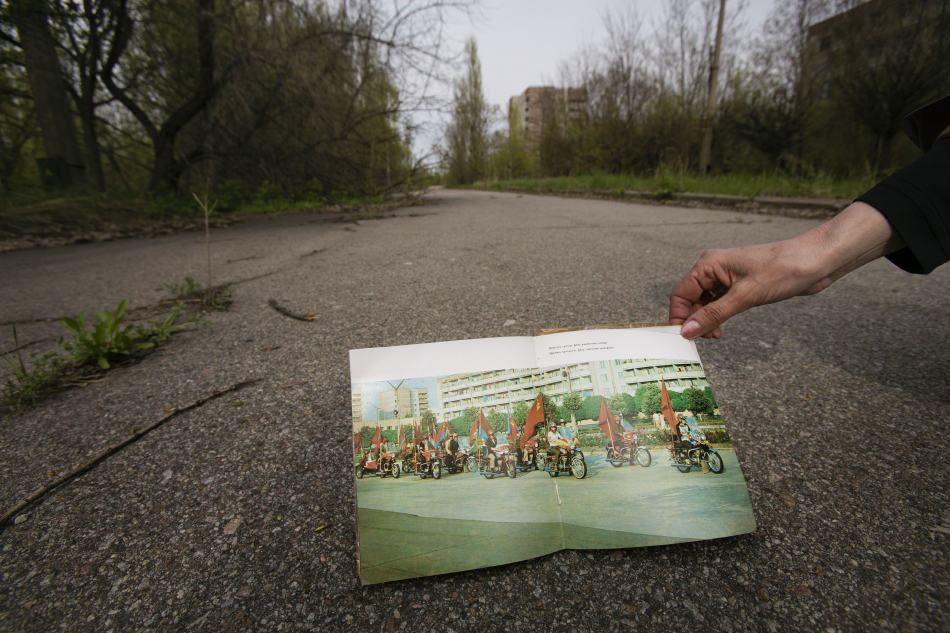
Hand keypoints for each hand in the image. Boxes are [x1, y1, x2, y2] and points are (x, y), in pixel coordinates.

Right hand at [670, 202, 904, 338]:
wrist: (816, 261)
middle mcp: (714, 269)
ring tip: (717, 335)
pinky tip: (723, 327)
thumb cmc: (783, 269)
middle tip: (707, 339)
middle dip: (695, 321)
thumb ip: (715, 314)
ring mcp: (727, 277)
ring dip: (707, 320)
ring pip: (705, 303)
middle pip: (691, 299)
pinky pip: (719, 303)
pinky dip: (718, 316)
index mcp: (709, 264)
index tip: (685, 337)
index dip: (680, 316)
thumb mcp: (746, 296)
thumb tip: (688, 331)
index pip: (681, 294)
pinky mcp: (740, 285)